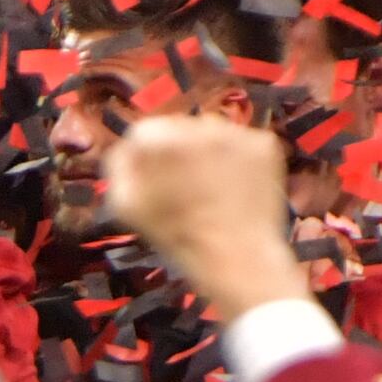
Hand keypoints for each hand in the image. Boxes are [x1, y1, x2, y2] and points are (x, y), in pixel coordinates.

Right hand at [102, 114, 305, 320]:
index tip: (158, 180)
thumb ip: (118, 166)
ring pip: (214, 133)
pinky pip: (244, 143)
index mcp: (156, 138)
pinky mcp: (264, 143)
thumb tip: (128, 148)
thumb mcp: (124, 206)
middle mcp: (195, 123)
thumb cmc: (177, 236)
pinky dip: (241, 159)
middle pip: (180, 127)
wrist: (238, 259)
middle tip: (188, 186)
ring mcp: (234, 131)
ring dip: (210, 152)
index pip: (144, 133)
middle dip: (181, 151)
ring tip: (216, 187)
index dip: (148, 158)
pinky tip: (238, 186)